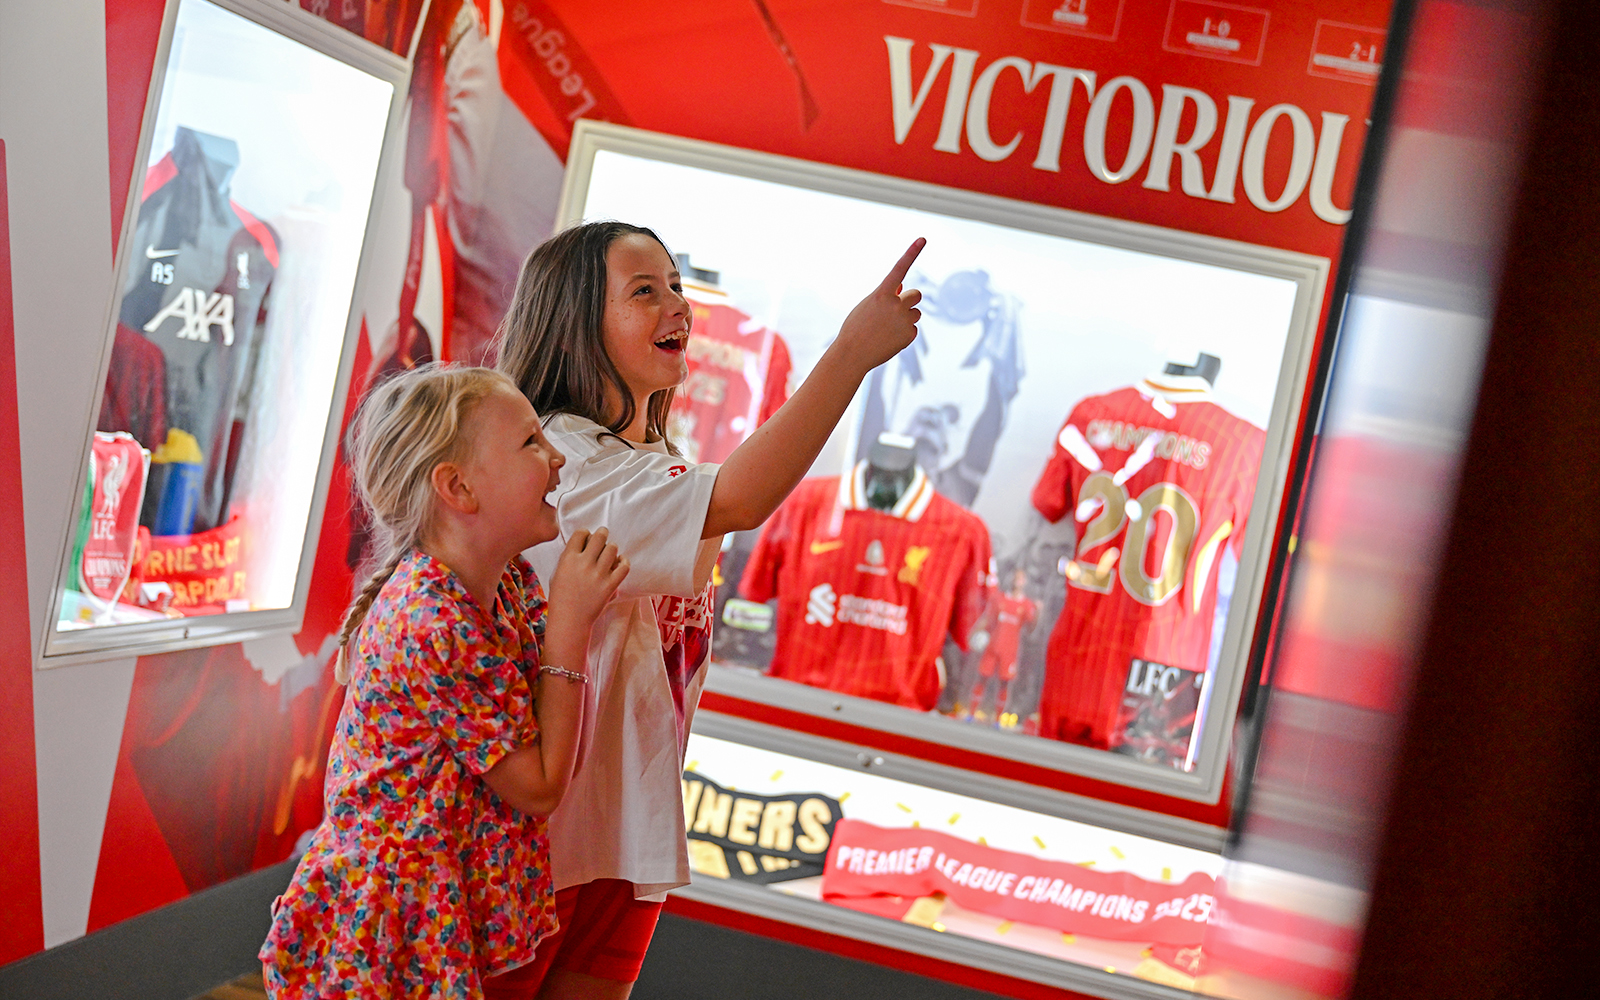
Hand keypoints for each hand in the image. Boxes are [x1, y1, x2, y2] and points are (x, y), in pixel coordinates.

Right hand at [548, 527, 628, 630]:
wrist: (569, 620)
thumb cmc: (560, 597)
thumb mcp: (558, 572)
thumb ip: (569, 557)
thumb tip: (584, 544)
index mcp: (568, 558)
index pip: (581, 533)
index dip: (586, 534)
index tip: (587, 539)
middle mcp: (584, 563)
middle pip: (599, 537)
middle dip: (602, 534)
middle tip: (602, 538)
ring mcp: (598, 574)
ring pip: (612, 548)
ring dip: (611, 548)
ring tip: (609, 554)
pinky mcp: (610, 585)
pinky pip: (624, 566)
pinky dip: (624, 562)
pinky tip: (619, 563)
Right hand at [833, 238, 925, 373]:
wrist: (852, 355)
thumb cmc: (856, 328)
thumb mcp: (867, 306)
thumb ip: (884, 295)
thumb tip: (902, 286)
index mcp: (881, 293)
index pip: (900, 268)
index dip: (912, 252)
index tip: (923, 238)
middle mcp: (895, 304)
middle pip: (916, 295)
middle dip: (909, 301)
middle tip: (895, 311)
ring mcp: (904, 320)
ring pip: (916, 313)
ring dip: (906, 318)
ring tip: (887, 329)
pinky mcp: (909, 335)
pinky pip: (913, 329)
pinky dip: (904, 334)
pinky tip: (889, 340)